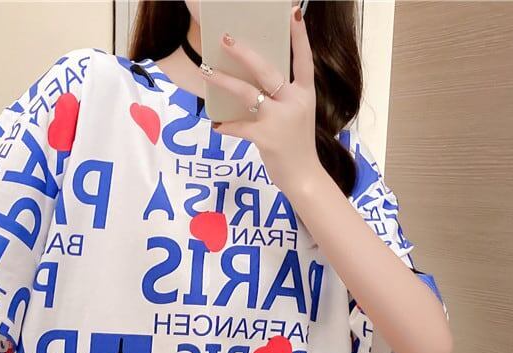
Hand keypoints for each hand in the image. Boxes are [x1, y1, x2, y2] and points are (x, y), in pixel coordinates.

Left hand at [201, 5, 324, 198]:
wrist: (304, 177)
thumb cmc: (297, 145)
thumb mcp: (298, 116)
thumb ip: (283, 99)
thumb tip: (255, 84)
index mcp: (305, 94)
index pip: (304, 59)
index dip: (299, 36)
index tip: (293, 13)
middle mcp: (294, 102)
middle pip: (268, 71)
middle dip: (245, 54)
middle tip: (226, 39)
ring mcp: (280, 119)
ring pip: (248, 93)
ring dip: (225, 81)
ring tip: (207, 71)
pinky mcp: (266, 137)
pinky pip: (240, 126)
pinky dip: (227, 126)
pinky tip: (217, 125)